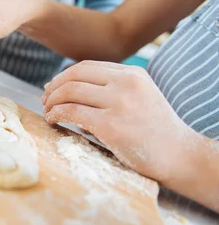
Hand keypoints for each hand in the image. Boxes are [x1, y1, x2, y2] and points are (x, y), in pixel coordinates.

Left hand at [41, 60, 198, 183]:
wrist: (179, 156)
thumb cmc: (154, 131)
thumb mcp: (139, 97)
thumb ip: (111, 89)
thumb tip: (65, 88)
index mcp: (132, 74)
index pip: (86, 67)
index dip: (63, 76)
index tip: (52, 88)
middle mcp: (126, 84)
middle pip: (74, 76)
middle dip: (53, 87)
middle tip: (44, 100)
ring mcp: (119, 104)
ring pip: (69, 92)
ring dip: (51, 102)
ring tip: (47, 112)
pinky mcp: (111, 126)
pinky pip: (72, 112)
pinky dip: (56, 114)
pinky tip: (53, 121)